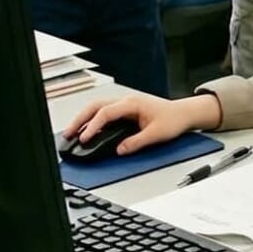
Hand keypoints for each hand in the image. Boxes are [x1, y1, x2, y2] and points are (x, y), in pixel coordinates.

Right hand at [63, 93, 221, 156]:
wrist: (184, 113)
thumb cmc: (174, 119)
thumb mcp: (156, 134)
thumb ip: (136, 142)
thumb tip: (119, 149)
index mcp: (132, 104)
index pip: (106, 113)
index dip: (93, 126)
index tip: (84, 138)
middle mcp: (127, 101)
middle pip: (96, 106)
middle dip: (80, 119)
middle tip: (68, 133)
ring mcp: (126, 104)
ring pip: (98, 107)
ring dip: (84, 118)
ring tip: (73, 132)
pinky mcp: (126, 109)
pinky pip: (105, 112)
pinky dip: (93, 120)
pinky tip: (88, 130)